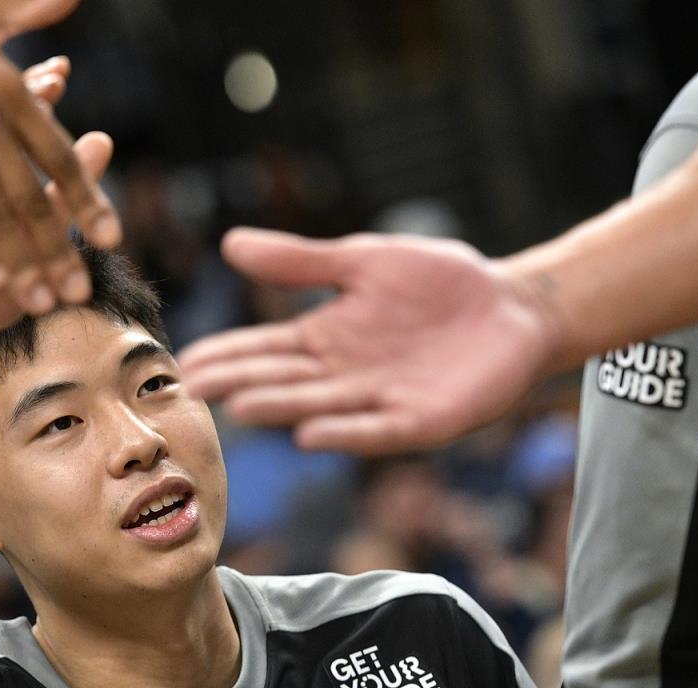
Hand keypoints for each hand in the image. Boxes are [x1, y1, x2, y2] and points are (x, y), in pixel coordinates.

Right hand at [178, 228, 562, 453]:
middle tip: (195, 389)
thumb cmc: (437, 283)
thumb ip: (301, 262)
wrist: (513, 306)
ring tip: (243, 407)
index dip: (226, 353)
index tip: (184, 359)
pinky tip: (312, 435)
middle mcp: (342, 375)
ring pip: (320, 406)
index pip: (263, 348)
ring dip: (283, 408)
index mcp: (324, 337)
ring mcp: (379, 400)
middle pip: (283, 380)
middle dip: (241, 384)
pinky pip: (376, 430)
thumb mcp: (362, 261)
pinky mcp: (420, 420)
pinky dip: (345, 433)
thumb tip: (230, 243)